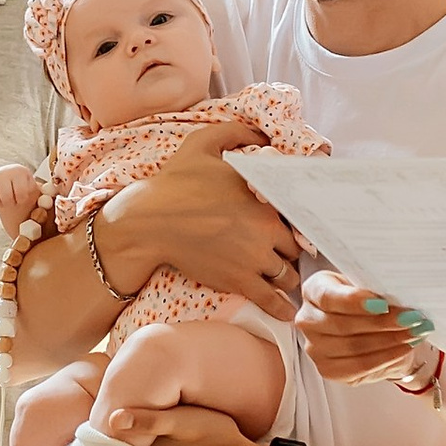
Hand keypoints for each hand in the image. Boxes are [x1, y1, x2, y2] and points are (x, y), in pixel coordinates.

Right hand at [0, 164, 43, 237]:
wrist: (9, 183)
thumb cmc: (25, 193)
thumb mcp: (36, 194)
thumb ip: (45, 202)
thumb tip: (48, 209)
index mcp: (22, 172)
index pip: (21, 194)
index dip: (21, 200)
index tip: (23, 196)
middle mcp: (6, 170)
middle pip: (6, 198)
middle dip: (10, 202)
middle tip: (13, 197)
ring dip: (0, 202)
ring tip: (5, 196)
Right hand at [104, 129, 306, 316]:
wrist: (149, 221)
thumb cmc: (175, 181)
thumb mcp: (204, 142)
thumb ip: (237, 132)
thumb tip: (261, 133)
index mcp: (265, 200)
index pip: (297, 215)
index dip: (295, 221)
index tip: (292, 226)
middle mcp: (266, 231)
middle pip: (295, 247)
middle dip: (291, 250)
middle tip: (284, 252)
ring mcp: (253, 260)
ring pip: (287, 275)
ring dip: (287, 277)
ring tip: (284, 279)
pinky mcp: (238, 281)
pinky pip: (270, 299)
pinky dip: (281, 307)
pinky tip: (287, 313)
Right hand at [298, 270, 437, 385]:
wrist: (372, 328)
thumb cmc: (369, 301)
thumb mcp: (370, 286)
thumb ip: (376, 288)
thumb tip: (399, 296)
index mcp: (314, 290)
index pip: (328, 297)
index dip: (355, 301)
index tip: (383, 304)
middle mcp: (308, 320)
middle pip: (343, 325)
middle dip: (382, 323)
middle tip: (412, 319)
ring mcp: (315, 348)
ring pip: (354, 348)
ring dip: (389, 341)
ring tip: (414, 333)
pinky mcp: (329, 370)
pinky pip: (359, 367)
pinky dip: (386, 357)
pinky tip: (403, 348)